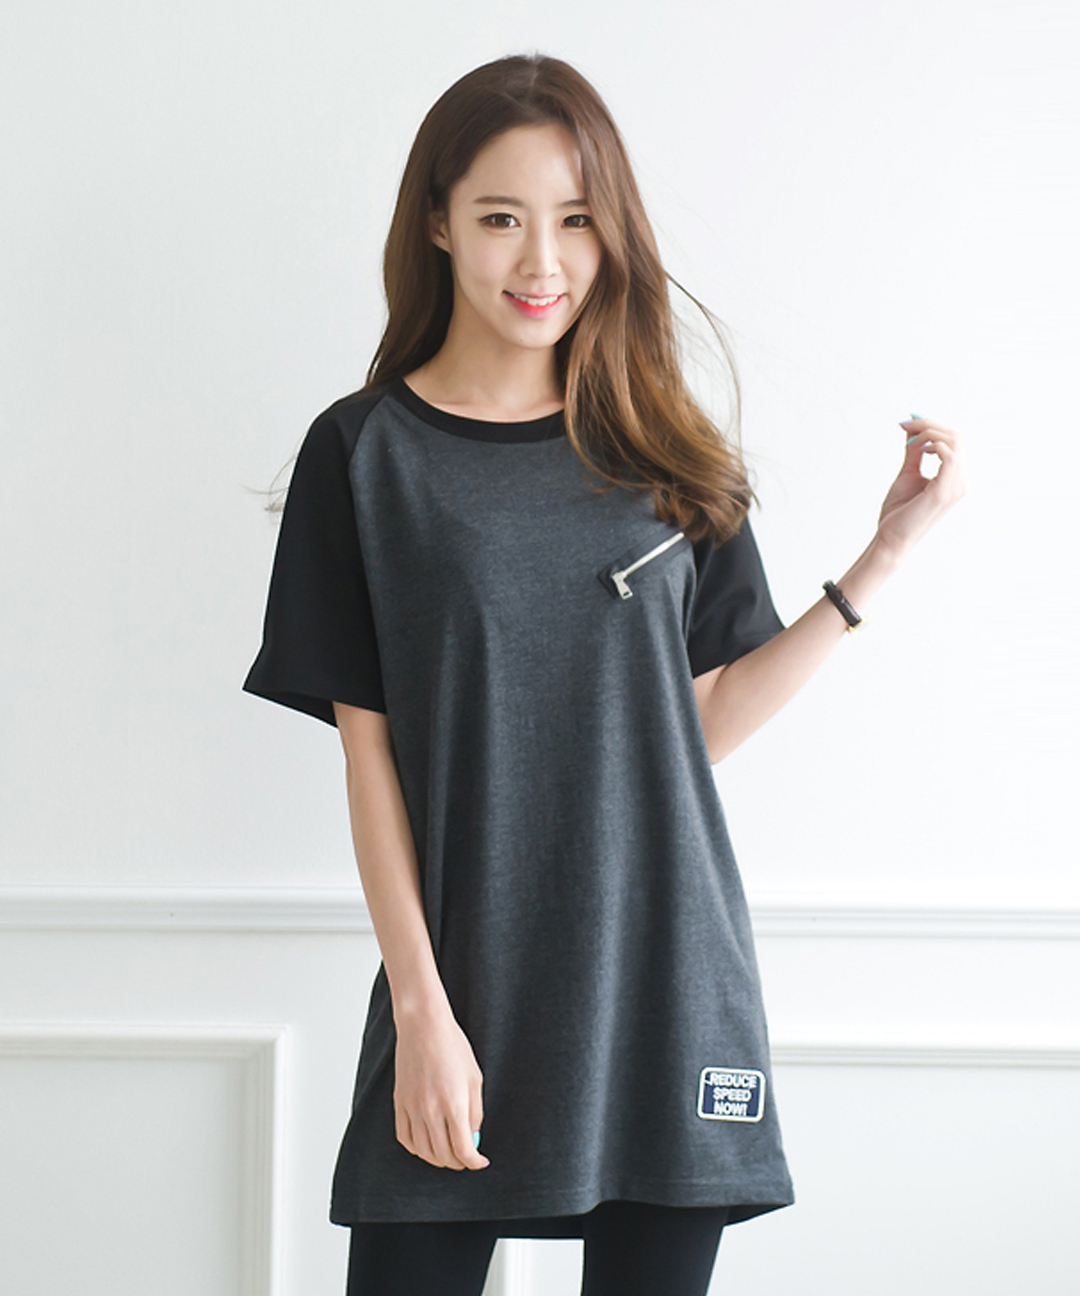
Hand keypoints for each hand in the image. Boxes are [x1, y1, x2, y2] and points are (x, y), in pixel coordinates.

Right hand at [392, 1004, 489, 1170]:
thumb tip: (473, 1137)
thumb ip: (475, 1111)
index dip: (474, 1162)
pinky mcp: (399, 1104)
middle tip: (466, 1158)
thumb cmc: (453, 1047)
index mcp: (454, 1104)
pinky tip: (427, 1145)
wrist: (423, 1026)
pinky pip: (405, 1138)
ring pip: (424, 1151)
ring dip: (438, 1159)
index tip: (480, 1162)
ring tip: (449, 1153)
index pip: (463, 1150)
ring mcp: (412, 1108)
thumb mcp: (475, 1078)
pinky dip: (418, 1149)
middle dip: (458, 1162)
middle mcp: (431, 1110)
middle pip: (443, 1155)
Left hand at [874, 417, 967, 559]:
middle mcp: (961, 482)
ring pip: (954, 442)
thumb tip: (913, 430)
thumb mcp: (908, 473)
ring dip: (929, 432)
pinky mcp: (944, 492)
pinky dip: (933, 444)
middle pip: (956, 437)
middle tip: (905, 425)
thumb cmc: (898, 512)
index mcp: (955, 478)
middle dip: (929, 425)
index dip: (932, 426)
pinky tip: (916, 448)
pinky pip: (949, 456)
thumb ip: (914, 452)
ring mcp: (956, 487)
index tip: (907, 424)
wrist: (890, 539)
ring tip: (909, 439)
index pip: (954, 441)